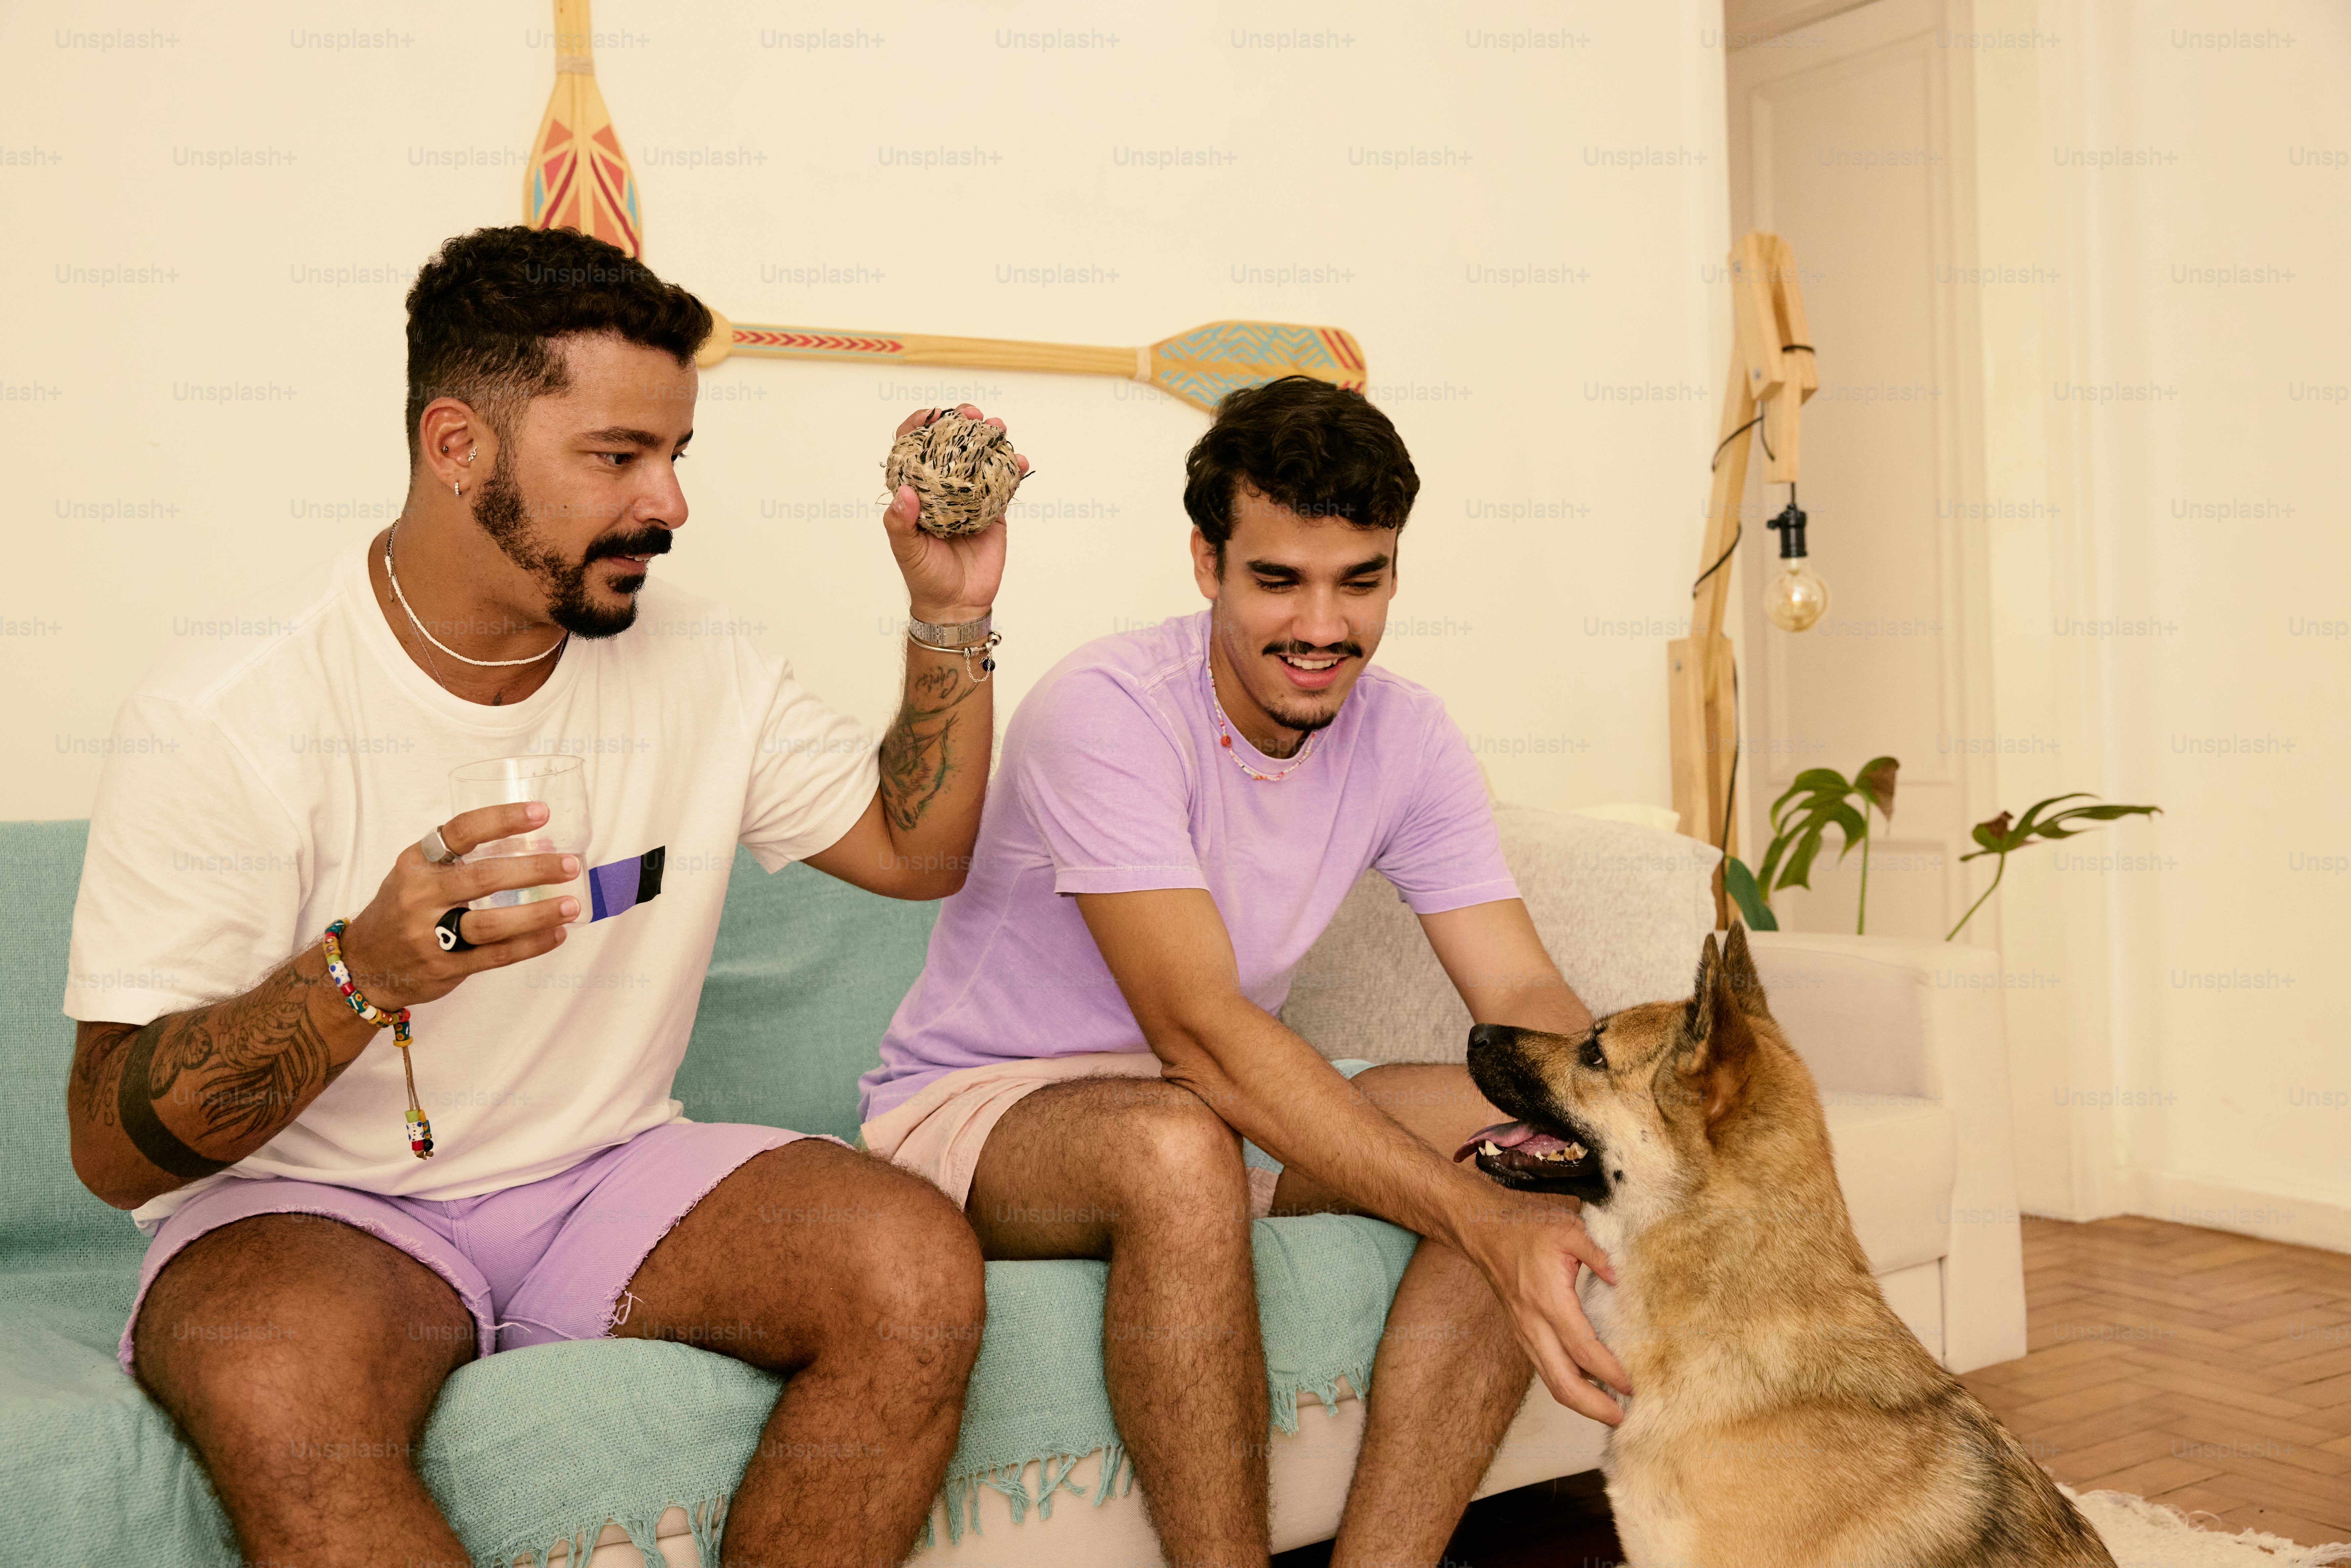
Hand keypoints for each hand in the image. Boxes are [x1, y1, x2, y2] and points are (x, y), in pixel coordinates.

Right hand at [337, 802, 578, 1012]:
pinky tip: (556, 934)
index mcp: (417, 863)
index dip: (502, 819)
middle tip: (569, 864)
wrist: (363, 965)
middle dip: (533, 869)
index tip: (541, 813)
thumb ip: (461, 859)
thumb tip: (534, 844)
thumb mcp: (418, 873)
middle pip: (484, 878)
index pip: (461, 832)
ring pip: (492, 923)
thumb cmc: (403, 908)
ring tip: (571, 905)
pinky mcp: (443, 967)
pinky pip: (495, 956)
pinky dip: (531, 945)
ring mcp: (429, 935)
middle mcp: (420, 896)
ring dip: (537, 914)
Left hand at [884, 402, 1021, 622]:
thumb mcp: (907, 550)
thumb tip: (904, 493)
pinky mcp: (994, 510)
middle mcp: (943, 488)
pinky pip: (1005, 484)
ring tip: (998, 426)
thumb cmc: (925, 577)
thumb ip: (901, 523)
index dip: (920, 426)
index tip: (933, 415)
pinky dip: (1015, 469)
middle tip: (972, 414)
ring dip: (990, 438)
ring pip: (980, 458)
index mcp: (917, 492)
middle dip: (961, 422)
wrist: (957, 604)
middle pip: (950, 444)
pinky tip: (1021, 461)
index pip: (913, 449)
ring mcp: (970, 497)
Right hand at [1460, 1198, 1632, 1425]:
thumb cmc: (1526, 1229)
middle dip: (1592, 1406)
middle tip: (1621, 1417)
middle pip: (1562, 1382)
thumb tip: (1620, 1278)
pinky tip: (1589, 1387)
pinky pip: (1545, 1370)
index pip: (1582, 1348)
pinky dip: (1567, 1385)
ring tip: (1609, 1410)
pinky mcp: (1523, 1335)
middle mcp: (1533, 1324)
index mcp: (1548, 1300)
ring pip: (1551, 1382)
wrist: (1484, 1233)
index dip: (1608, 1371)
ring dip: (1580, 1402)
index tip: (1631, 1384)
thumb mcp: (1568, 1229)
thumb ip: (1597, 1252)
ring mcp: (1525, 1333)